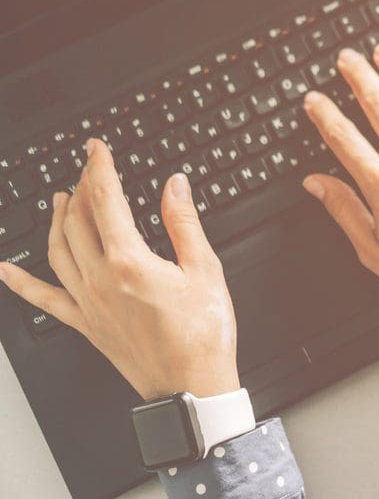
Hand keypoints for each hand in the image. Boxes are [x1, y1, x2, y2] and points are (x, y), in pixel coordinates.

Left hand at [0, 141, 238, 400]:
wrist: (191, 385)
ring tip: (61, 199)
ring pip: (58, 250)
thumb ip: (183, 222)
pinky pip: (44, 299)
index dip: (100, 167)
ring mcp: (87, 303)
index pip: (106, 200)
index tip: (97, 148)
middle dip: (82, 187)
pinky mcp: (85, 324)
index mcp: (129, 262)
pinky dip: (21, 283)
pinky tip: (7, 270)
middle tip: (90, 166)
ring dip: (57, 220)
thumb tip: (174, 185)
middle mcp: (100, 280)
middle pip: (79, 221)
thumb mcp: (205, 269)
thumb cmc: (202, 334)